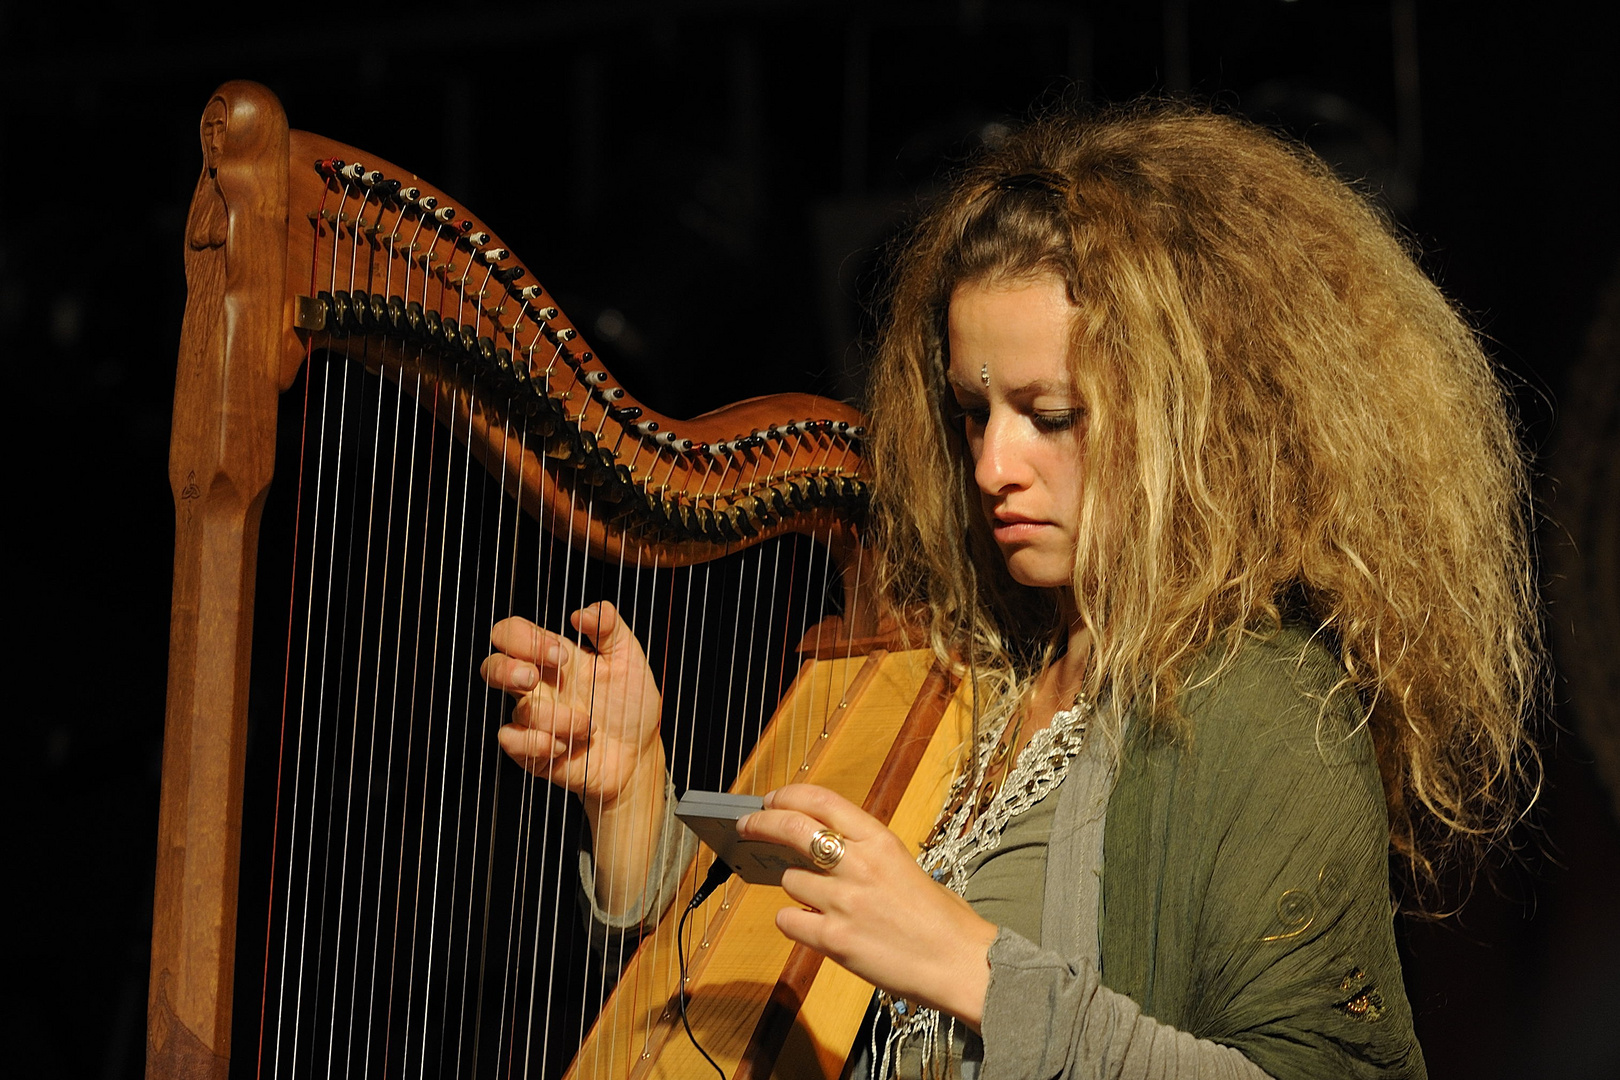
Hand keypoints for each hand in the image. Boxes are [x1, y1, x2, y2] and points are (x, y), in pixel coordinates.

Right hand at [481, 602, 663, 814]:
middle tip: (536, 679)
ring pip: (517, 710)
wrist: (640, 753)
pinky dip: (538, 744)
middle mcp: (538, 687)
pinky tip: (565, 746)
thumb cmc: (632, 703)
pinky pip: (511, 742)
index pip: (514, 634)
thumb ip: (609, 626)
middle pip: (492, 667)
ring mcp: (533, 720)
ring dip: (554, 718)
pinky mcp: (532, 751)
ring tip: (588, 726)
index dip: (524, 638)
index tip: (562, 657)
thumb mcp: (628, 657)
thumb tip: (580, 613)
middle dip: (508, 670)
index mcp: (555, 658)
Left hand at [737, 784, 997, 1028]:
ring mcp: (844, 902)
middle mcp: (859, 864)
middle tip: (748, 827)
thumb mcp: (908, 867)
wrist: (962, 965)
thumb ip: (868, 856)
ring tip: (817, 901)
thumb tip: (829, 850)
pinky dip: (794, 923)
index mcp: (881, 841)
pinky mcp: (834, 940)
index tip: (771, 799)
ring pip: (789, 881)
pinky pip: (789, 921)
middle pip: (792, 828)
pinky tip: (813, 928)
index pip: (822, 801)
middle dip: (761, 824)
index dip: (789, 795)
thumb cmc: (944, 920)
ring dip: (795, 888)